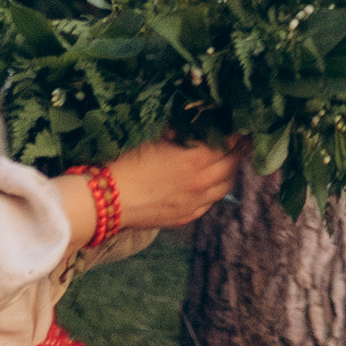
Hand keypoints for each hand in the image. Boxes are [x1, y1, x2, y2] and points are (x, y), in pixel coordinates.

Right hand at [109, 139, 240, 230]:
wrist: (106, 199)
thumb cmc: (128, 162)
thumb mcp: (156, 138)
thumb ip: (179, 133)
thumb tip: (191, 127)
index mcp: (197, 160)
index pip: (229, 145)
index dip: (236, 136)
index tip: (239, 130)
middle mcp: (202, 184)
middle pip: (232, 167)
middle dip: (237, 154)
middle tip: (239, 145)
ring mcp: (195, 204)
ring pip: (224, 189)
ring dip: (227, 175)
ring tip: (225, 165)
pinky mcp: (184, 219)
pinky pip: (208, 205)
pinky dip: (212, 193)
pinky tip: (206, 187)